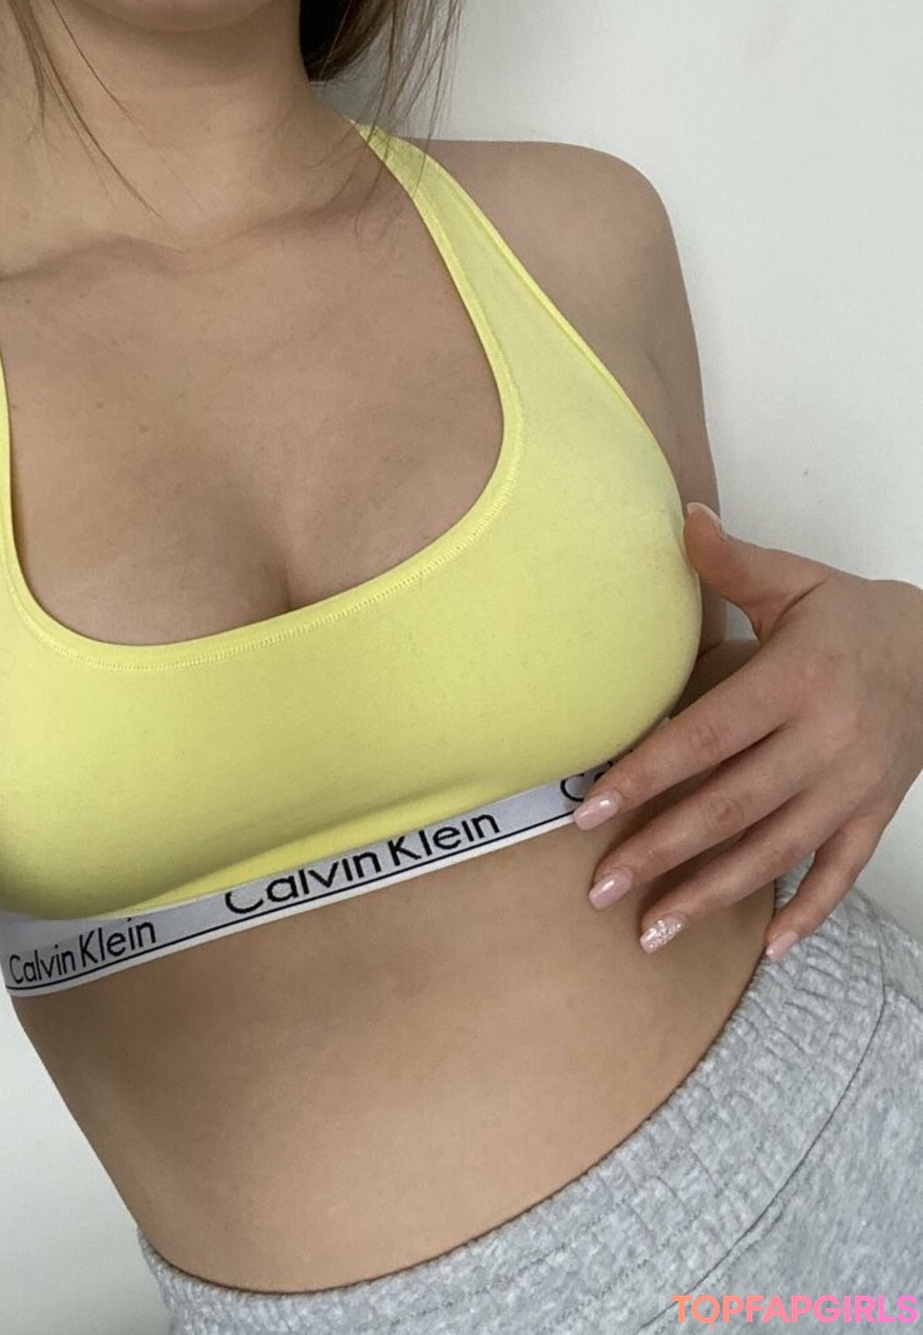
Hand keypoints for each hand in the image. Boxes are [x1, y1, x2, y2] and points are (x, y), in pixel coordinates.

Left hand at [574, 502, 922, 960]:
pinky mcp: (874, 813)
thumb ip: (735, 564)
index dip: (647, 774)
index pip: (708, 737)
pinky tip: (766, 945)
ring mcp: (853, 785)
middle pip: (732, 806)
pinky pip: (841, 870)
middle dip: (662, 852)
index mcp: (797, 681)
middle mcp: (826, 741)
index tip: (590, 809)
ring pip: (776, 850)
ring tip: (653, 930)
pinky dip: (808, 910)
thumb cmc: (854, 617)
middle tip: (602, 888)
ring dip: (712, 894)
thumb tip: (683, 520)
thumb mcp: (798, 581)